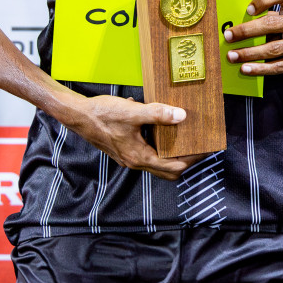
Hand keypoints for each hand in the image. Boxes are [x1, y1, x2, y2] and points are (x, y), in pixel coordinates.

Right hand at [60, 94, 196, 180]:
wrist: (77, 115)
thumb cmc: (102, 115)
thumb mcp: (133, 112)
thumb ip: (158, 114)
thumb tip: (181, 116)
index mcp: (139, 157)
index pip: (174, 166)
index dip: (192, 159)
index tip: (205, 149)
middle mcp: (135, 161)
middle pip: (167, 170)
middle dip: (185, 160)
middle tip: (198, 147)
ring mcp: (129, 156)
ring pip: (157, 161)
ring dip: (172, 153)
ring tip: (184, 137)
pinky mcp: (124, 148)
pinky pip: (147, 152)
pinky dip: (159, 144)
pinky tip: (160, 126)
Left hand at [223, 0, 282, 75]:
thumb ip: (269, 12)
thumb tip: (238, 23)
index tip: (249, 10)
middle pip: (272, 24)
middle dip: (247, 31)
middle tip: (228, 36)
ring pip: (273, 48)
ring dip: (249, 53)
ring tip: (232, 56)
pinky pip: (278, 66)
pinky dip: (260, 68)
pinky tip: (246, 68)